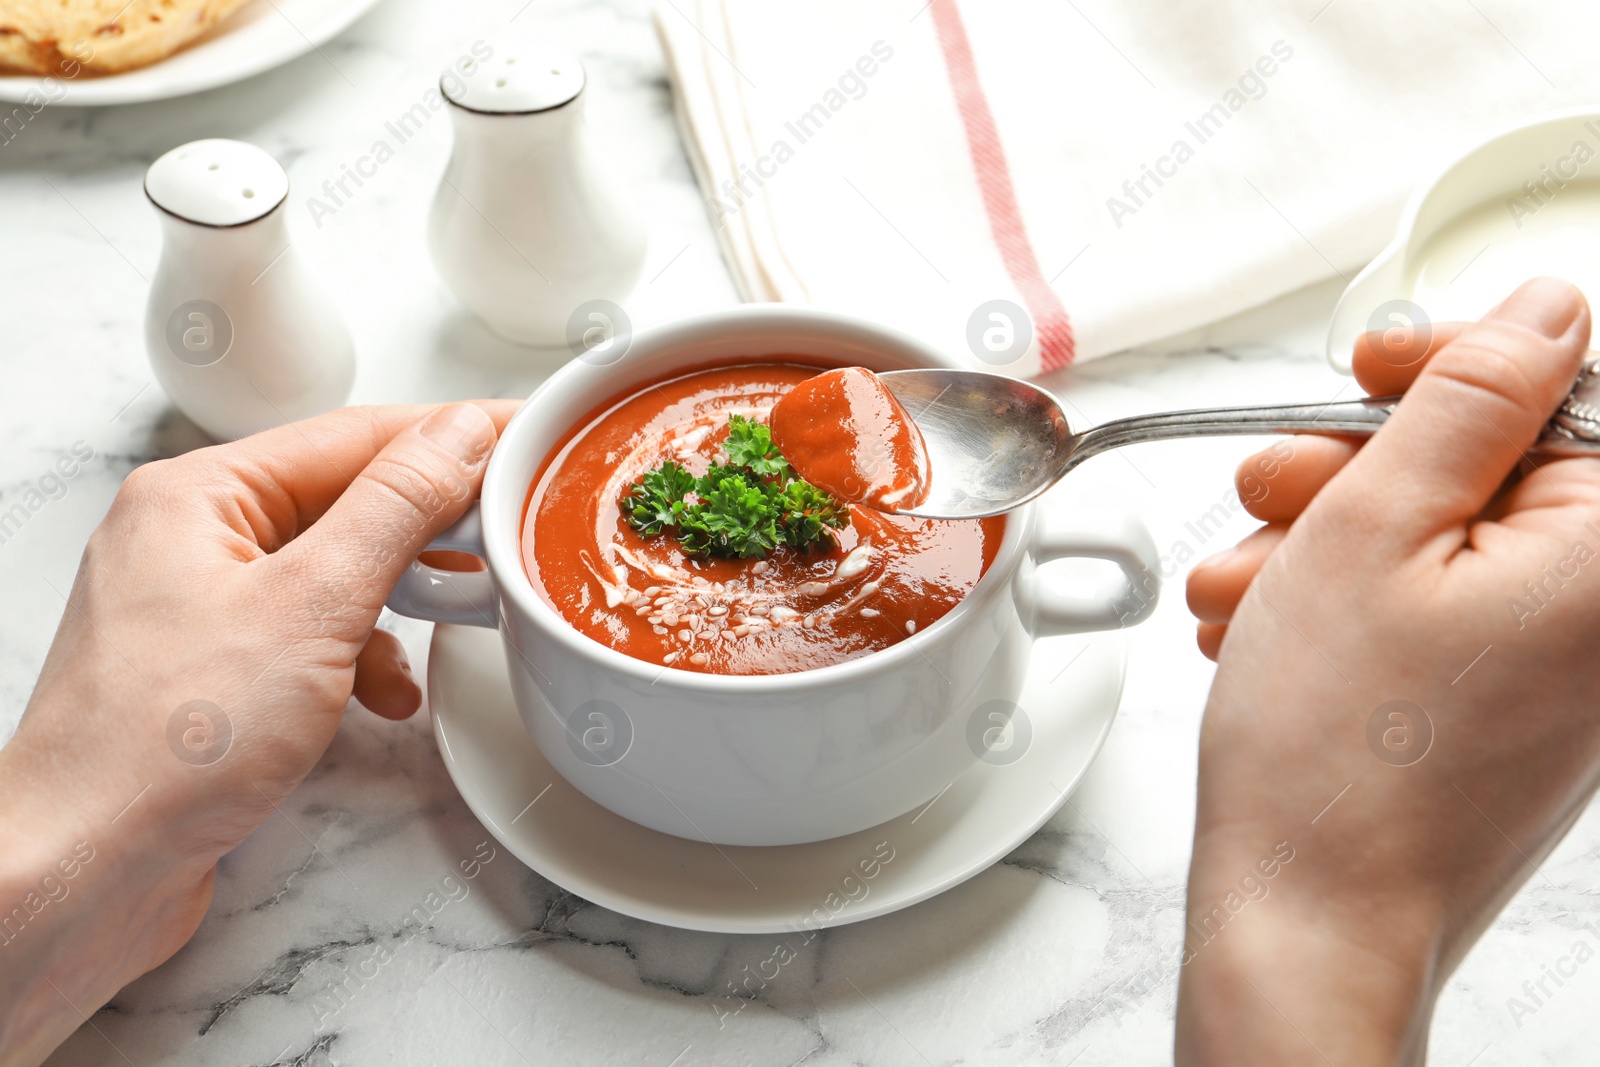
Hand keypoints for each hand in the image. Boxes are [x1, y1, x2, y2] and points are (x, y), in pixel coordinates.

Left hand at [0, 402, 513, 1064]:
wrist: (82, 873)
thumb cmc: (158, 747)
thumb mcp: (310, 606)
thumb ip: (395, 509)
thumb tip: (457, 435)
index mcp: (199, 495)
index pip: (354, 436)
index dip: (451, 435)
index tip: (524, 437)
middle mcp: (191, 539)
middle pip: (344, 500)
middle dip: (430, 525)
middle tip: (508, 530)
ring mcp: (199, 607)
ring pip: (334, 570)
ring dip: (401, 596)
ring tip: (455, 614)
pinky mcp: (214, 673)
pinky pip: (310, 633)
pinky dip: (361, 657)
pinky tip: (385, 695)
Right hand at [1176, 278, 1599, 1063]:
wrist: (1310, 924)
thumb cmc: (1336, 754)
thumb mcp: (1373, 529)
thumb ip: (1467, 400)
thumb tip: (1543, 308)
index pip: (1563, 387)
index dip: (1452, 361)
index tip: (1368, 370)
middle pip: (1490, 466)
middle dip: (1359, 467)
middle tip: (1273, 495)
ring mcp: (1560, 668)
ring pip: (1440, 539)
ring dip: (1326, 541)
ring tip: (1244, 591)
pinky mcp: (1509, 706)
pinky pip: (1433, 609)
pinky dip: (1346, 603)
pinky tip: (1270, 629)